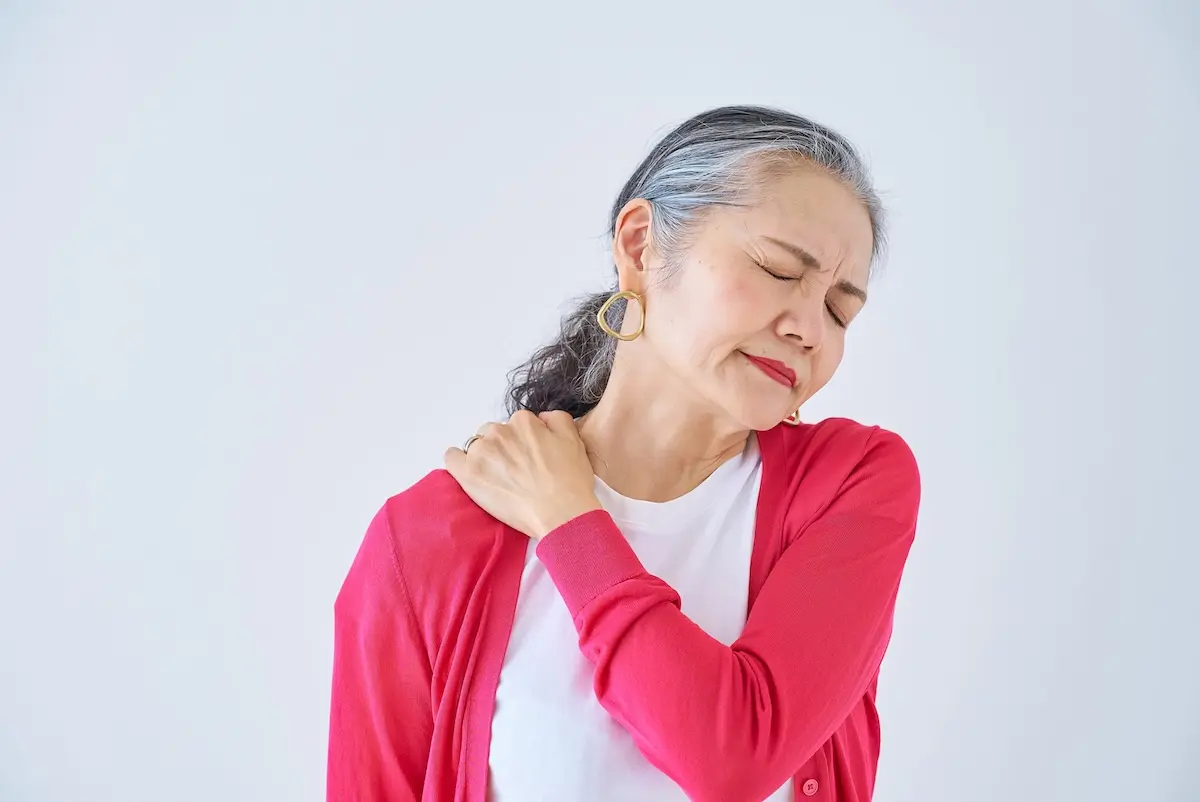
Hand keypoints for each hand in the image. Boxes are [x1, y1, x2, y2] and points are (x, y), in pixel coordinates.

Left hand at [444, 410, 601, 539]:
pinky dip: (458, 462)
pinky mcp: (469, 473)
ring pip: (475, 446)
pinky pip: (452, 458)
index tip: (528, 459)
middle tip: (515, 471)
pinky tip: (469, 472)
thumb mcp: (574, 441)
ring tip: (498, 479)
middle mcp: (500, 431)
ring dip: (484, 458)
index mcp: (524, 422)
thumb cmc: (570, 483)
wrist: (561, 513)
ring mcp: (482, 452)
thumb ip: (557, 420)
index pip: (516, 425)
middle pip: (494, 434)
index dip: (523, 442)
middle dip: (502, 448)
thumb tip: (542, 419)